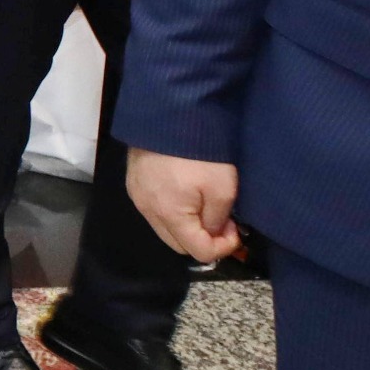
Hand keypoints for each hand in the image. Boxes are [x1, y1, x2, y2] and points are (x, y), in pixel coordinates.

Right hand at [127, 149, 242, 262]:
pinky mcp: (134, 183)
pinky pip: (155, 211)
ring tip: (204, 205)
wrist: (168, 116)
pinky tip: (184, 193)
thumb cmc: (200, 154)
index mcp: (170, 216)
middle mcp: (148, 212)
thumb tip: (214, 232)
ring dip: (187, 227)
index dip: (223, 247)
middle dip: (203, 240)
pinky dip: (172, 212)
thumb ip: (218, 219)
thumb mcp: (223, 188)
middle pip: (179, 246)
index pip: (199, 252)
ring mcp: (138, 198)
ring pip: (165, 230)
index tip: (235, 229)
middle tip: (222, 220)